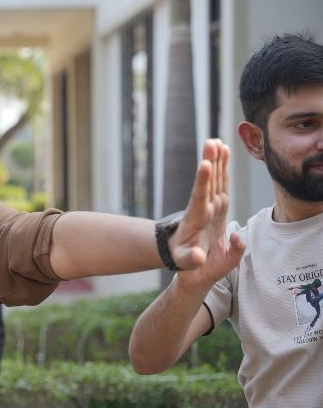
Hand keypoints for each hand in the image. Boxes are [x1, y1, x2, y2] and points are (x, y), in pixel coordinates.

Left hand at [169, 139, 244, 286]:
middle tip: (211, 143)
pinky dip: (221, 169)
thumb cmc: (187, 263)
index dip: (202, 182)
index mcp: (196, 221)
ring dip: (216, 161)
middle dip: (210, 163)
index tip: (204, 165)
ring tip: (216, 142)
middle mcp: (202, 209)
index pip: (199, 198)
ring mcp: (209, 206)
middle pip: (207, 183)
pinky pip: (219, 184)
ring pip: (214, 180)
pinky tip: (222, 153)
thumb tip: (198, 256)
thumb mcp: (187, 265)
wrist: (185, 259)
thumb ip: (191, 260)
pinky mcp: (215, 206)